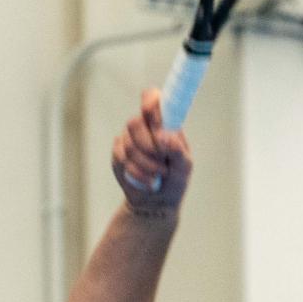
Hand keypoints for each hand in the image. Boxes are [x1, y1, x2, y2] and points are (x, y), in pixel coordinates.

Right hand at [111, 89, 191, 215]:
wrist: (157, 203)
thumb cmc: (174, 180)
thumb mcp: (184, 167)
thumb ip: (178, 150)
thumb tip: (165, 137)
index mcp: (164, 122)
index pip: (152, 98)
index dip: (150, 101)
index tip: (152, 114)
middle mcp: (144, 126)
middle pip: (135, 122)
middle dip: (149, 144)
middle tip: (163, 158)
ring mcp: (128, 139)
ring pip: (129, 144)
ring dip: (147, 164)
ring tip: (159, 174)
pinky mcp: (118, 154)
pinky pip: (122, 159)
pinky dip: (138, 173)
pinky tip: (148, 181)